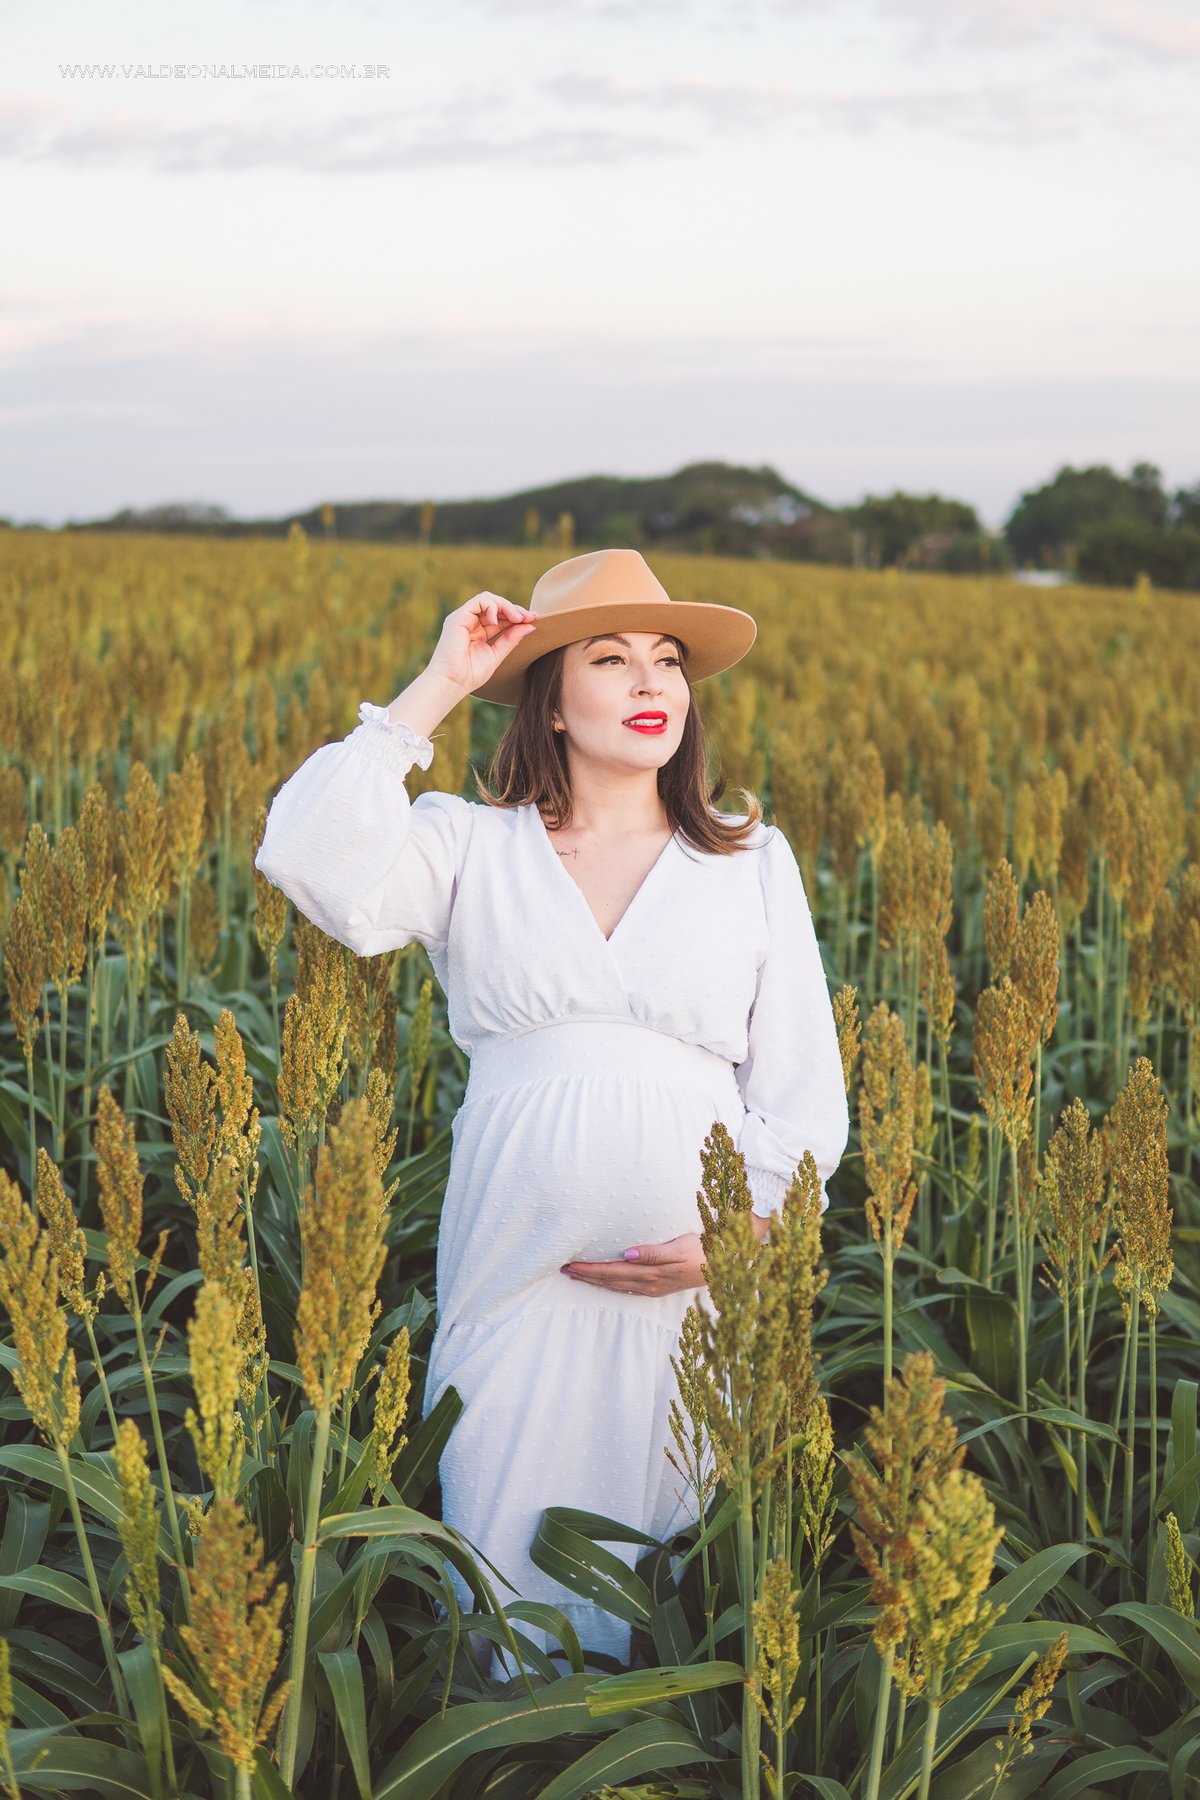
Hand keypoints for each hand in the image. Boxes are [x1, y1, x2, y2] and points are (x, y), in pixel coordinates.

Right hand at [426, 592, 537, 695]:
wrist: (452, 683)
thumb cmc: (470, 674)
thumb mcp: (496, 655)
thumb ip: (511, 639)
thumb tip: (530, 626)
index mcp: (478, 632)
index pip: (500, 617)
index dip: (517, 616)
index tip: (534, 619)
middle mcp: (470, 622)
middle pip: (496, 606)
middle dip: (515, 609)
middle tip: (530, 617)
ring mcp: (464, 618)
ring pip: (488, 599)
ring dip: (506, 606)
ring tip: (518, 618)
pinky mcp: (458, 617)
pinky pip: (479, 601)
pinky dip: (492, 607)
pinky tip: (498, 621)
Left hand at [562, 1232, 706, 1297]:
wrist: (723, 1264)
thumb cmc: (701, 1251)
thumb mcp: (679, 1248)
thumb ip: (653, 1252)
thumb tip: (627, 1253)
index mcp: (651, 1274)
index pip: (612, 1271)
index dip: (590, 1268)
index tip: (571, 1264)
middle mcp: (649, 1284)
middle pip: (610, 1281)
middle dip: (586, 1275)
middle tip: (564, 1269)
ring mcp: (653, 1288)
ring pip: (616, 1286)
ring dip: (595, 1281)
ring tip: (577, 1275)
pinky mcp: (658, 1288)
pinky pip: (627, 1288)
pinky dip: (611, 1284)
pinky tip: (605, 1281)